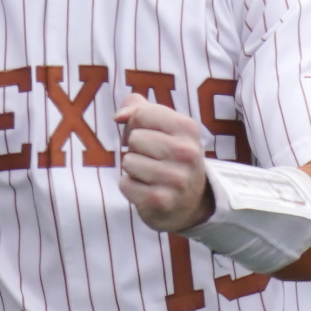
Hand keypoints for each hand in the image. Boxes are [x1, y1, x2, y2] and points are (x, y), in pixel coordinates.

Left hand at [115, 93, 212, 232]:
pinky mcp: (160, 200)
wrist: (191, 202)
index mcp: (188, 128)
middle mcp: (186, 152)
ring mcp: (175, 178)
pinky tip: (147, 190)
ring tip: (150, 175)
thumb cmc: (171, 157)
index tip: (147, 135)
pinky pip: (125, 184)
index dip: (135, 124)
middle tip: (151, 159)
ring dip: (132, 169)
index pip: (142, 114)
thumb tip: (119, 116)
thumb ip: (140, 109)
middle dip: (135, 148)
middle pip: (134, 138)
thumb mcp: (165, 127)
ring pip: (128, 161)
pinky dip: (130, 187)